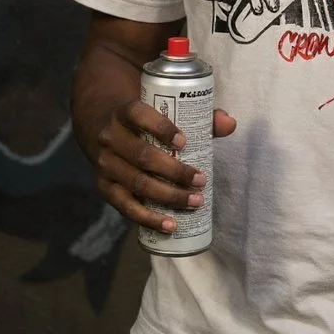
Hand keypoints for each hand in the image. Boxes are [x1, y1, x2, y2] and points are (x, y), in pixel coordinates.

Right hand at [95, 101, 236, 231]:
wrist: (103, 126)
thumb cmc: (145, 119)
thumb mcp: (162, 108)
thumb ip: (197, 114)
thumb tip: (230, 124)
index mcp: (125, 112)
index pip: (139, 115)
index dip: (161, 128)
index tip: (184, 141)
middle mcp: (110, 138)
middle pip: (142, 156)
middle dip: (174, 171)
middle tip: (201, 180)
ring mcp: (105, 165)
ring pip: (137, 183)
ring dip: (168, 196)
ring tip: (195, 201)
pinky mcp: (105, 188)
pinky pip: (126, 207)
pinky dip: (149, 218)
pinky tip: (171, 224)